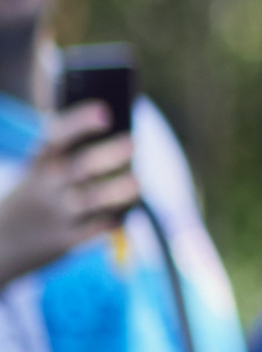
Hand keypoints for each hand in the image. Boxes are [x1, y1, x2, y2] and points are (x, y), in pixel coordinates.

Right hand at [0, 104, 136, 285]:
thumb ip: (74, 157)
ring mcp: (56, 213)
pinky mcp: (64, 239)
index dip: (81, 123)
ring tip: (137, 182)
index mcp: (41, 163)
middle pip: (79, 167)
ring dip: (115, 191)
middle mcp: (48, 186)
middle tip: (132, 143)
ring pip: (90, 200)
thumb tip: (127, 143)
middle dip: (105, 155)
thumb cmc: (34, 198)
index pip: (59, 137)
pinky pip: (94, 229)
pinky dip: (113, 219)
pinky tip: (127, 211)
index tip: (104, 112)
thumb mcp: (39, 173)